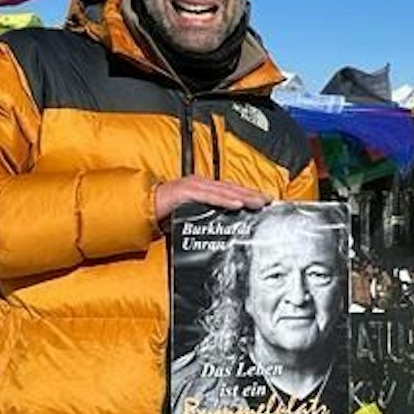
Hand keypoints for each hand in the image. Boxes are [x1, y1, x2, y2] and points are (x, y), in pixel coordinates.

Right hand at [152, 176, 270, 223]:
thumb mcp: (191, 217)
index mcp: (203, 189)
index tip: (263, 202)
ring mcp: (195, 186)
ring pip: (225, 191)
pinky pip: (211, 196)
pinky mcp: (187, 191)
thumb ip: (206, 219)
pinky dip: (226, 200)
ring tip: (259, 202)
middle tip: (269, 201)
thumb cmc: (165, 213)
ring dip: (244, 196)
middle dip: (251, 194)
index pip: (230, 191)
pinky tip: (238, 204)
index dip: (247, 195)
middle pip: (232, 189)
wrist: (143, 208)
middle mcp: (201, 184)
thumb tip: (223, 229)